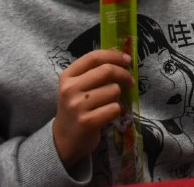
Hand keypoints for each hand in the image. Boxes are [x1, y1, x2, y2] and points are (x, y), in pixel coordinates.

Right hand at [52, 49, 134, 168]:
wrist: (64, 139)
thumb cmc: (77, 108)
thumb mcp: (78, 86)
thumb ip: (94, 71)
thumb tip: (120, 54)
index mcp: (67, 76)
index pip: (93, 57)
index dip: (114, 55)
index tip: (127, 59)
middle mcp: (70, 89)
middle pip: (107, 71)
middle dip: (124, 74)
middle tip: (130, 81)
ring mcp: (77, 106)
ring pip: (113, 90)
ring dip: (117, 97)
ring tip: (109, 103)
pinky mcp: (87, 122)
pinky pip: (114, 108)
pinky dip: (116, 111)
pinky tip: (108, 114)